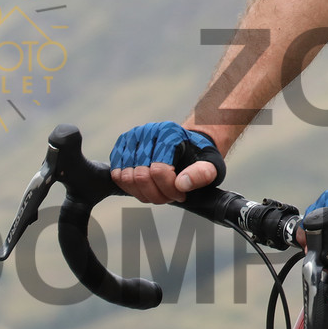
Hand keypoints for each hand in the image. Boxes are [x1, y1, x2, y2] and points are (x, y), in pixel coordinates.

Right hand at [110, 122, 224, 202]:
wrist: (188, 146)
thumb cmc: (198, 157)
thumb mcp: (211, 165)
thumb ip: (202, 174)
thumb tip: (182, 184)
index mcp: (170, 132)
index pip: (158, 170)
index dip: (169, 190)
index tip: (181, 195)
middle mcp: (148, 131)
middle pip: (140, 176)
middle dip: (156, 194)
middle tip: (169, 197)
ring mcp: (132, 138)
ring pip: (125, 178)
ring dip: (143, 193)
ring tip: (159, 192)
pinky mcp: (121, 147)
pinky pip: (116, 175)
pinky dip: (130, 188)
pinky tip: (146, 188)